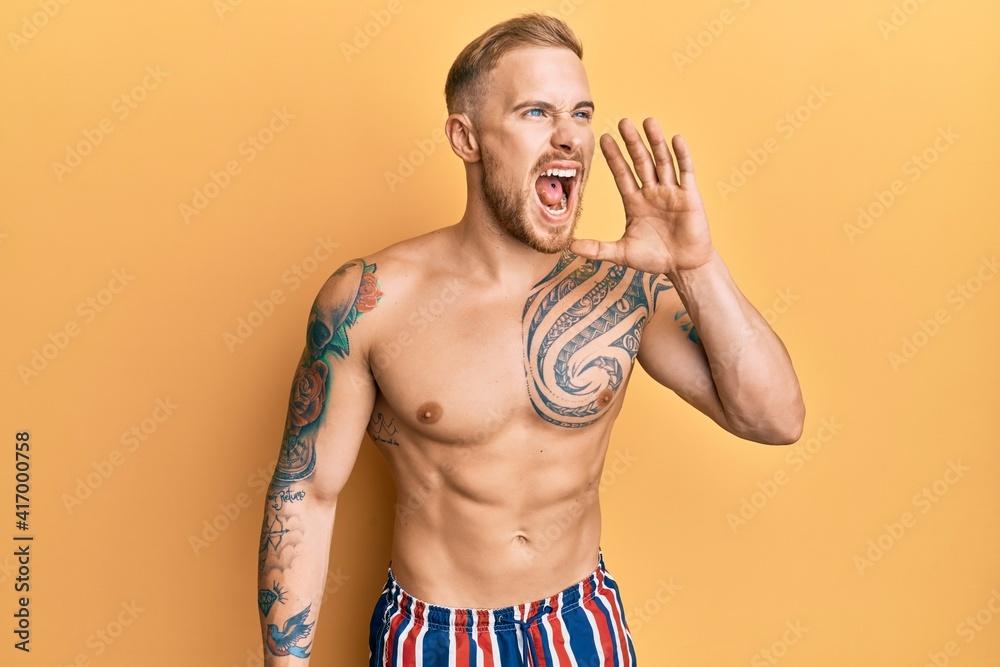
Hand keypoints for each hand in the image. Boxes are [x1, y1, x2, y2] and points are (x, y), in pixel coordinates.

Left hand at [570, 118, 714, 275]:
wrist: (684, 267)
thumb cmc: (655, 259)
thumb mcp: (622, 253)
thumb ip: (598, 249)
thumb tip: (570, 247)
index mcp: (635, 202)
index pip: (622, 173)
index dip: (613, 156)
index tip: (604, 138)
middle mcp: (652, 192)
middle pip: (640, 162)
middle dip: (632, 142)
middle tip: (623, 121)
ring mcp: (671, 192)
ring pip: (662, 161)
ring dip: (656, 142)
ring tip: (648, 122)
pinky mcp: (690, 196)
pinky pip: (686, 172)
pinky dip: (682, 155)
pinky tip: (676, 139)